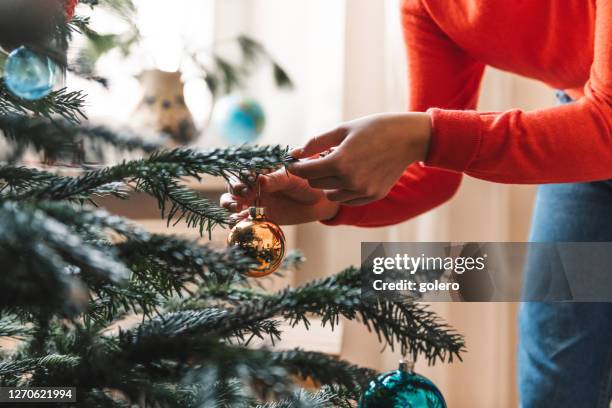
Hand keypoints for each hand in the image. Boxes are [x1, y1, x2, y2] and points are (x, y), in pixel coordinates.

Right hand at [220, 169, 339, 224]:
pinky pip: (244, 220)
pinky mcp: (260, 217)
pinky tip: (240, 224)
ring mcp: (254, 202)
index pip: (241, 173)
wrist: (318, 201)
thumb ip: (275, 179)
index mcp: (259, 173)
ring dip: (230, 206)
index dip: (239, 179)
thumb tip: (259, 180)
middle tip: (241, 200)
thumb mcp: (291, 178)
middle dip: (233, 193)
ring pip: (233, 203)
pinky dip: (239, 222)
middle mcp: (253, 187)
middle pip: (233, 189)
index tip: (246, 185)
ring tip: (237, 210)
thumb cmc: (305, 182)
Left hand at [288, 112, 431, 205]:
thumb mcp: (343, 129)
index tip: (293, 162)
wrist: (408, 138)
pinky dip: (343, 190)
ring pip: (330, 194)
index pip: (305, 171)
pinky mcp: (372, 196)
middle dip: (313, 172)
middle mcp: (350, 181)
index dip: (296, 166)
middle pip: (315, 184)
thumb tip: (294, 152)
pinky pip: (347, 199)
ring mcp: (362, 192)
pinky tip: (350, 175)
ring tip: (339, 166)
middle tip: (321, 158)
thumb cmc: (374, 128)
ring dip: (328, 183)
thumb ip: (316, 142)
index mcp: (339, 162)